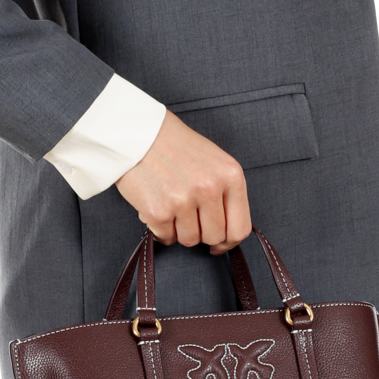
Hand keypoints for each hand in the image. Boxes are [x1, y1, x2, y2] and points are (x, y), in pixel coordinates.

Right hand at [115, 110, 250, 253]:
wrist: (139, 134)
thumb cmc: (176, 146)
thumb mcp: (214, 162)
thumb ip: (225, 193)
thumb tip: (226, 231)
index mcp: (230, 176)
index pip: (240, 229)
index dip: (228, 242)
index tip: (219, 244)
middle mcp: (210, 188)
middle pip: (214, 237)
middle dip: (201, 233)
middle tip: (188, 218)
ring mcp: (184, 200)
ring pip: (190, 240)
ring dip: (179, 230)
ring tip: (171, 206)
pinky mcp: (158, 211)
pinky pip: (166, 237)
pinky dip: (160, 229)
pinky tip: (157, 208)